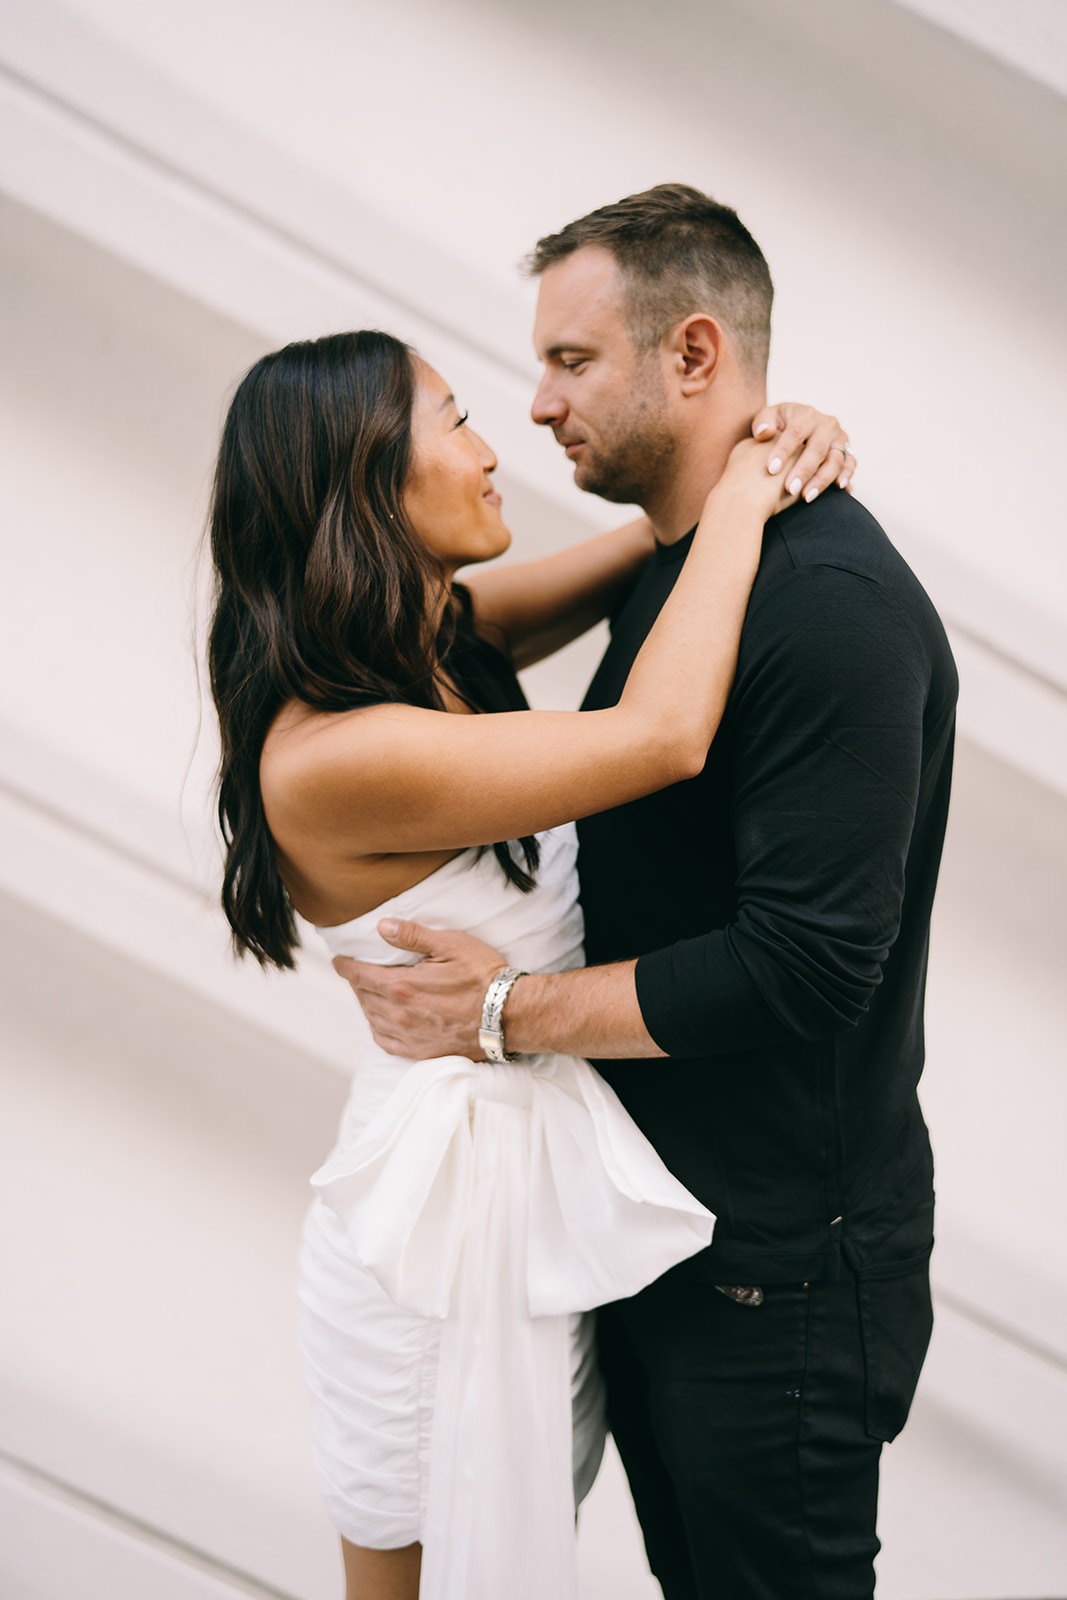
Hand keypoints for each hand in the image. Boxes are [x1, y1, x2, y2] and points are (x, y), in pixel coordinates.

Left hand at [332, 918, 508, 1059]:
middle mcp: (400, 1014)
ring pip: (373, 1019)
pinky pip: (386, 1043)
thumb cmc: (483, 975)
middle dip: (356, 983)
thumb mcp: (451, 944)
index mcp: (402, 986)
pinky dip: (377, 1029)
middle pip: (364, 997)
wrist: (509, 1014)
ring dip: (366, 1004)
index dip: (345, 967)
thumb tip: (382, 927)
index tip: (339, 961)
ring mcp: (410, 1036)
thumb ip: (413, 936)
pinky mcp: (423, 1051)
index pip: (359, 976)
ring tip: (367, 993)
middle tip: (356, 973)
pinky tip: (380, 1021)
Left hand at [751, 402, 853, 500]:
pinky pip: (850, 464)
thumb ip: (762, 422)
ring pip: (835, 460)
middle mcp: (826, 425)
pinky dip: (846, 475)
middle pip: (817, 449)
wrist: (799, 427)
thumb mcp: (768, 418)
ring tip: (806, 496)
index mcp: (806, 414)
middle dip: (803, 470)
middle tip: (789, 489)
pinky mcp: (847, 451)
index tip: (771, 469)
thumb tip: (764, 433)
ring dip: (821, 479)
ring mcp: (839, 438)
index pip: (795, 432)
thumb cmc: (779, 425)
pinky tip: (838, 488)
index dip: (784, 451)